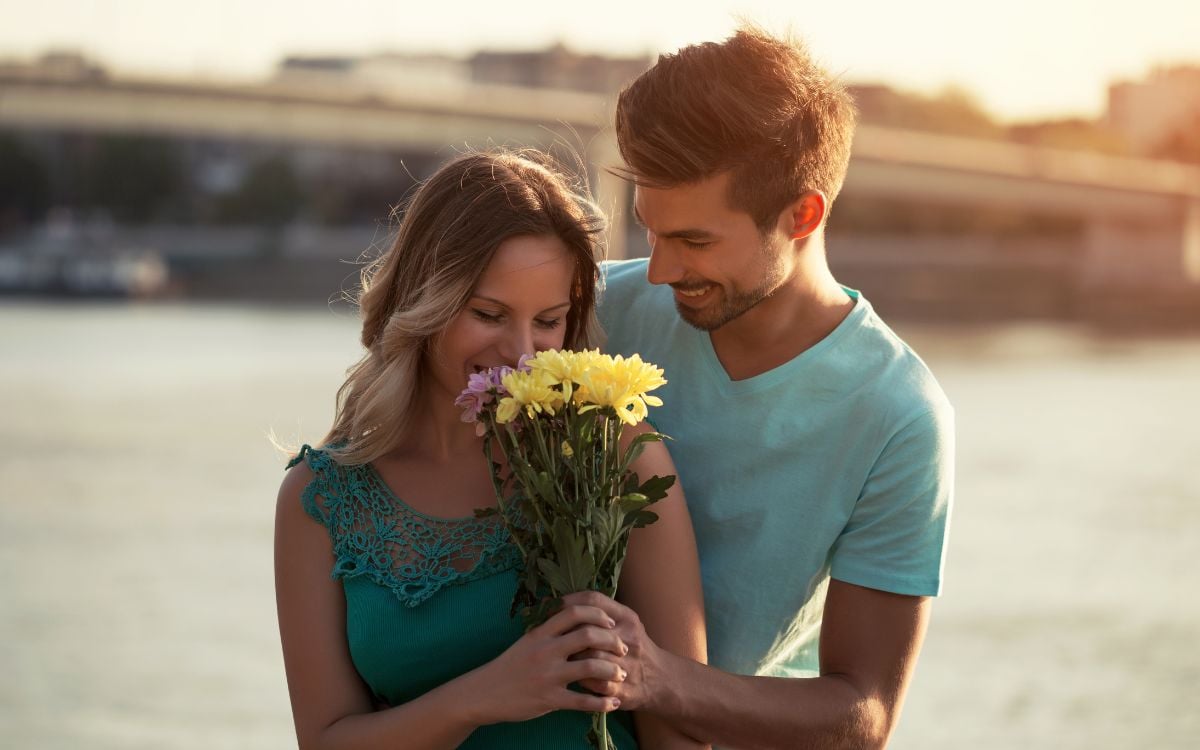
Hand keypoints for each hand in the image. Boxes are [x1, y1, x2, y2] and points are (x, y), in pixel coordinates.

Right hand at [467, 603, 627, 724]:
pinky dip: (602, 703)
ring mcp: (548, 675)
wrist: (485, 692)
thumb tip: (575, 614)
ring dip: (612, 670)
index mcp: (541, 632)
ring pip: (590, 667)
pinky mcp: (549, 699)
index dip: (598, 614)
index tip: (611, 623)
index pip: (574, 612)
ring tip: (621, 675)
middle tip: (623, 649)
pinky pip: (582, 701)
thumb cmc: (510, 665)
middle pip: (588, 635)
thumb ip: (550, 628)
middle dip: (612, 641)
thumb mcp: (527, 641)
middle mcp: (546, 650)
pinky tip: (613, 703)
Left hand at [561, 591, 667, 711]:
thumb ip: (598, 612)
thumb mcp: (624, 622)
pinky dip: (582, 682)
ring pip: (590, 659)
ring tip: (564, 661)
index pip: (594, 599)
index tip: (550, 606)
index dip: (568, 601)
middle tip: (553, 639)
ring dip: (573, 660)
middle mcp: (630, 638)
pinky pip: (596, 684)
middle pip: (588, 630)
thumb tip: (555, 602)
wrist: (661, 679)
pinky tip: (575, 679)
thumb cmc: (632, 646)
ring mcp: (628, 664)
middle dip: (567, 635)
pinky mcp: (625, 689)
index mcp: (627, 617)